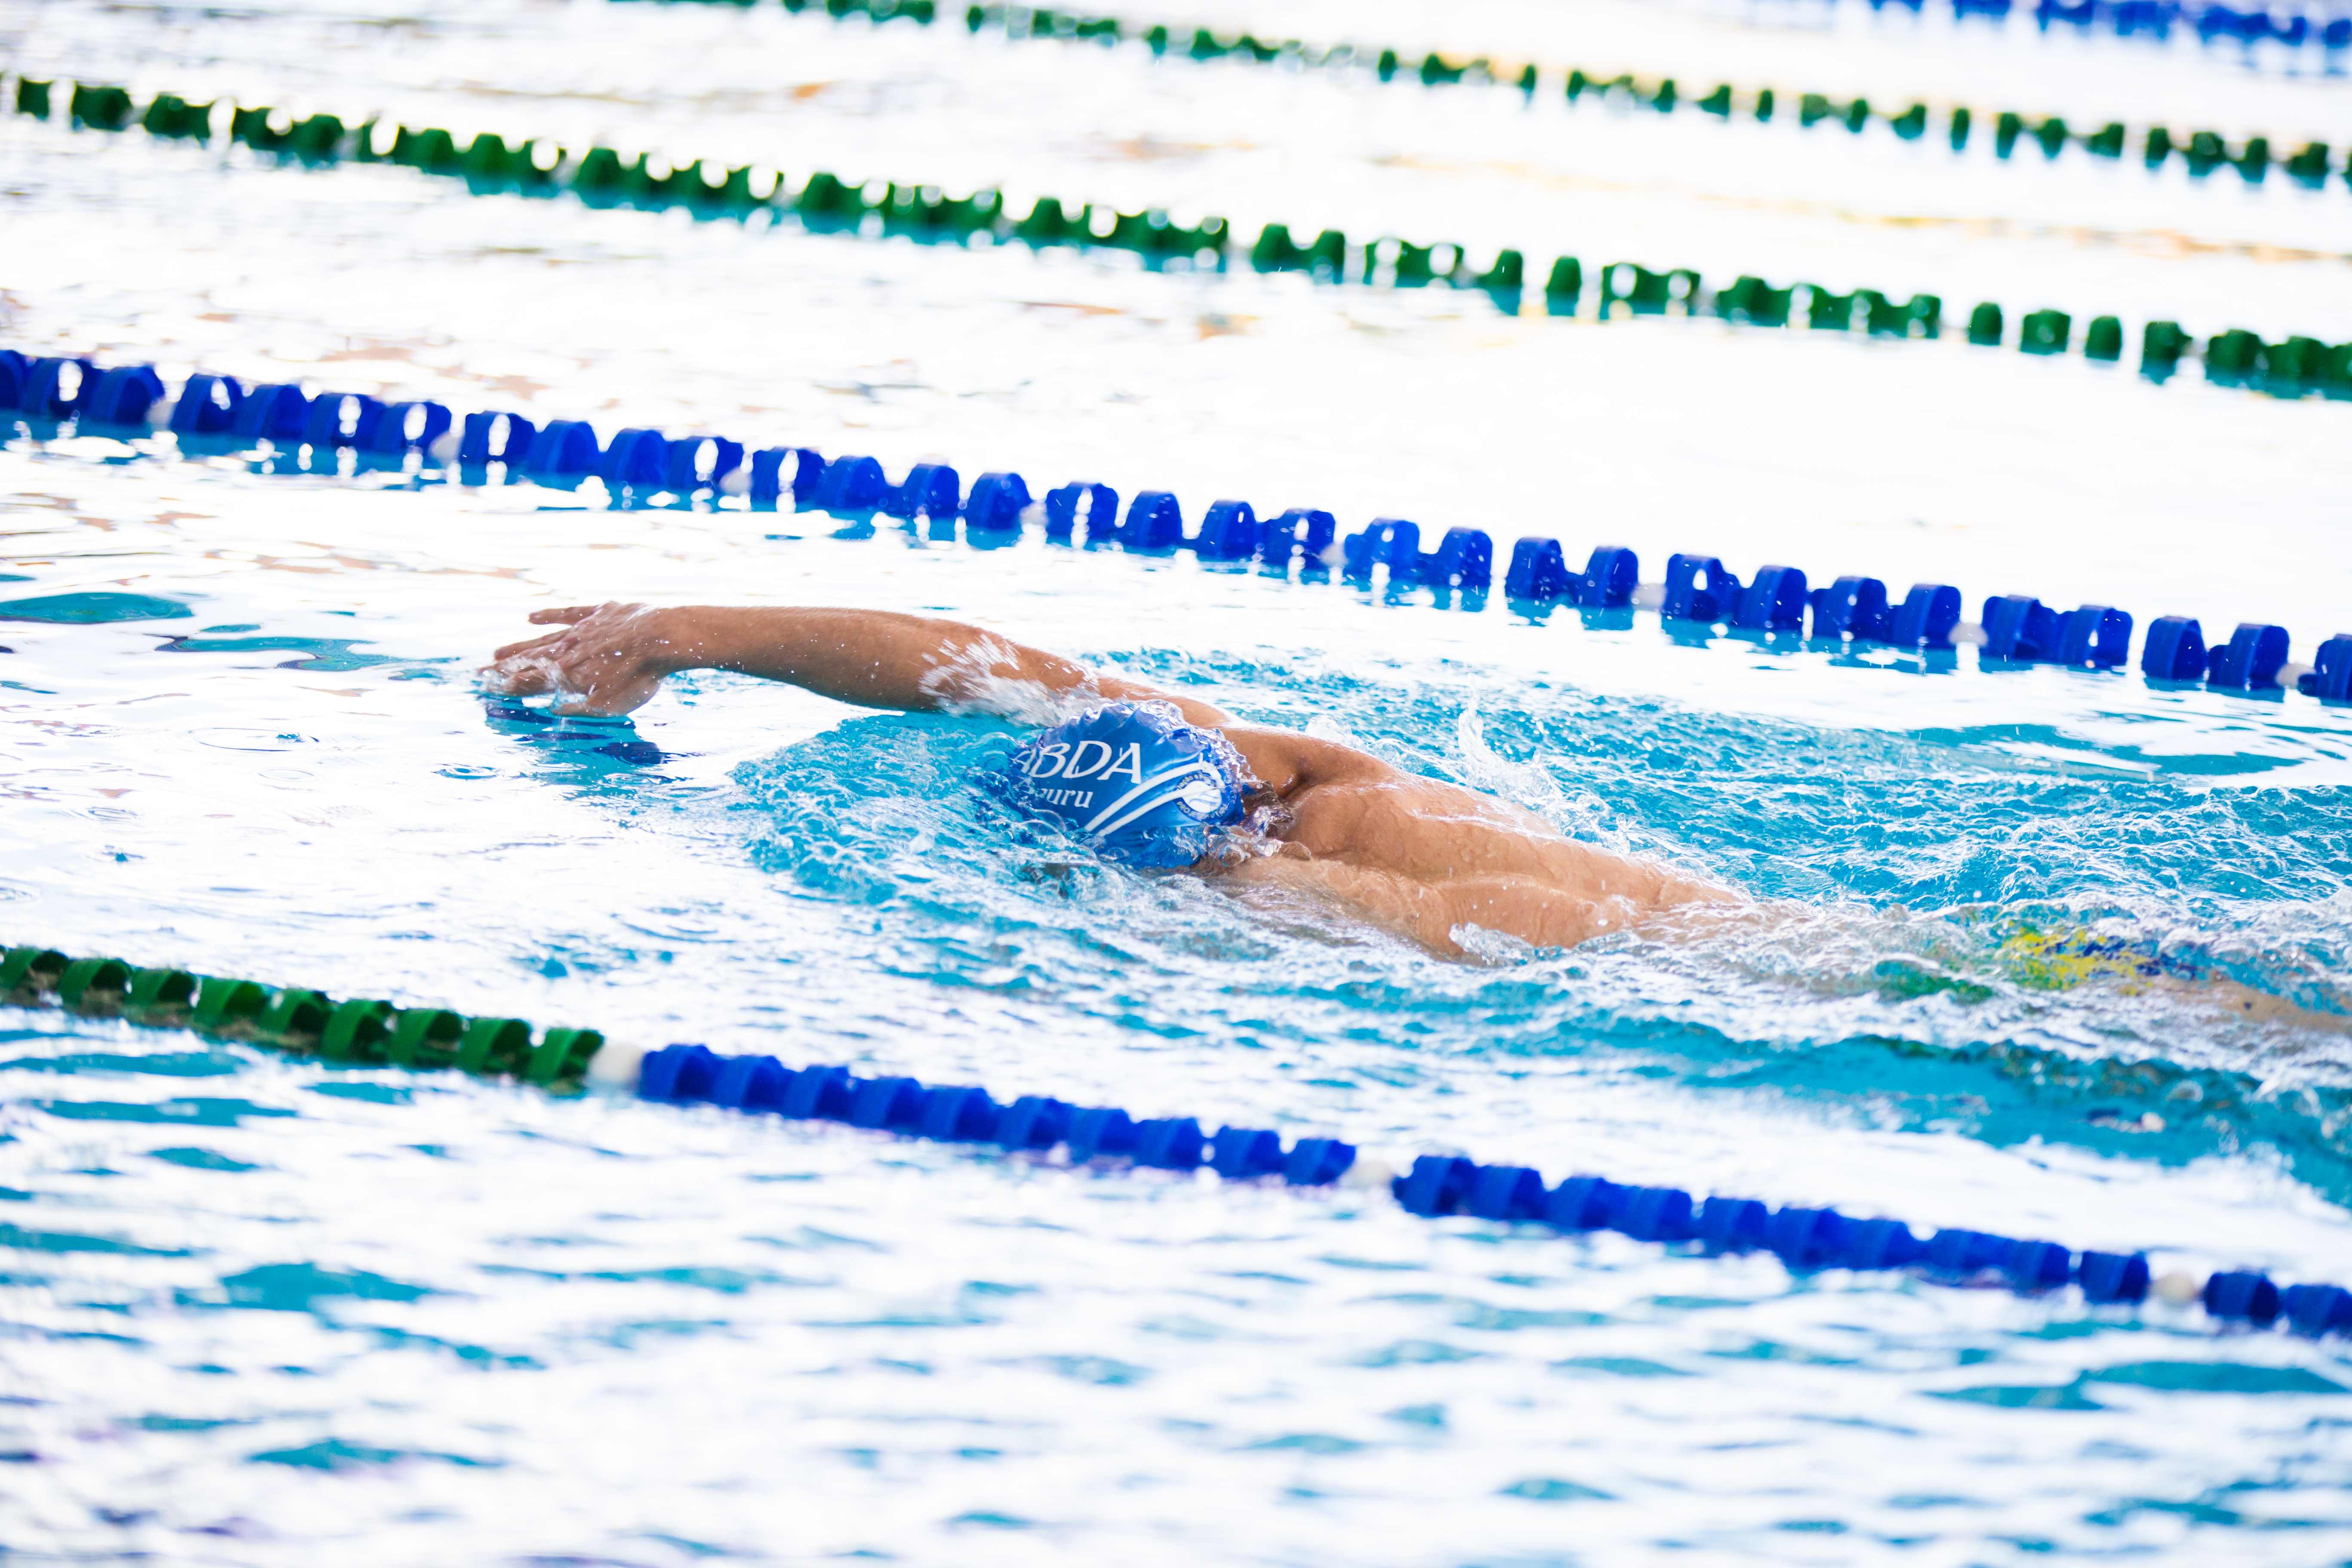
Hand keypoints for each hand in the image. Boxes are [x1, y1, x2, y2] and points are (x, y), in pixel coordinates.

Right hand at [479, 602, 693, 715]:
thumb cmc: (638, 677)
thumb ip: (576, 708)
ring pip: (542, 638)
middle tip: (480, 671)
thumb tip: (551, 709)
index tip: (488, 689)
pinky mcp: (599, 613)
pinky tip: (531, 617)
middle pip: (529, 659)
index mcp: (567, 674)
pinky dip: (548, 615)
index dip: (508, 686)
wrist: (661, 638)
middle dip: (504, 668)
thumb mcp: (608, 705)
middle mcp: (567, 649)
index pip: (529, 681)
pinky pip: (567, 612)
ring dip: (519, 646)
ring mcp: (582, 629)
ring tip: (497, 652)